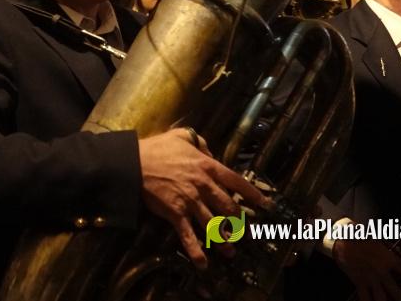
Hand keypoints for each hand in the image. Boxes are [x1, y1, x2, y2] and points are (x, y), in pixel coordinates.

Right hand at [138, 127, 266, 269]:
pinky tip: (203, 264)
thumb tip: (209, 151)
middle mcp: (204, 186)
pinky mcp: (176, 214)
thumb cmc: (157, 148)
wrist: (134, 163)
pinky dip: (196, 252)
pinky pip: (188, 236)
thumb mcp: (182, 136)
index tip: (265, 204)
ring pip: (213, 225)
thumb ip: (200, 142)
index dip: (253, 194)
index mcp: (207, 166)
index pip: (237, 182)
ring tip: (230, 251)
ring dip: (223, 240)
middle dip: (239, 222)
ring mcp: (191, 201)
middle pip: (228, 207)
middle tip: (247, 232)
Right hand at [333, 239, 400, 300]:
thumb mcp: (378, 239)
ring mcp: (371, 279)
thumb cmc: (361, 237)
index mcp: (389, 260)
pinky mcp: (360, 282)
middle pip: (395, 291)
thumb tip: (390, 244)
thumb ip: (385, 246)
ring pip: (381, 298)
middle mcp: (382, 272)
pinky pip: (364, 297)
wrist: (346, 241)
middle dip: (399, 297)